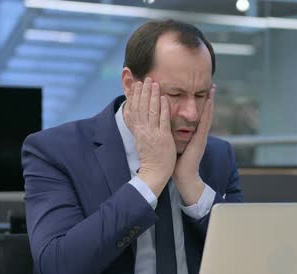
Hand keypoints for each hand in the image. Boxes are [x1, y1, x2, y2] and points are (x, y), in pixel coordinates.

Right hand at [124, 77, 175, 196]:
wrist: (155, 173)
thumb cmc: (150, 158)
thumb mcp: (140, 140)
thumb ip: (138, 128)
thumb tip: (132, 117)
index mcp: (138, 131)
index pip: (135, 109)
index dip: (135, 96)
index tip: (136, 84)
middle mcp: (144, 130)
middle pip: (142, 107)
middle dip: (144, 91)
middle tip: (146, 78)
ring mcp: (153, 134)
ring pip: (152, 111)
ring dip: (153, 95)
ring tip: (154, 83)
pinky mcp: (163, 138)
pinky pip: (163, 120)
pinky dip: (163, 108)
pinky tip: (164, 98)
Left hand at [173, 84, 214, 204]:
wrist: (184, 176)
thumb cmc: (178, 162)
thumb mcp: (175, 143)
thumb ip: (174, 134)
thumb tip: (166, 124)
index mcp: (194, 134)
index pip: (198, 115)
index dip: (201, 103)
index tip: (202, 91)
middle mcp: (199, 133)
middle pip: (205, 112)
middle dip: (209, 98)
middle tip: (212, 85)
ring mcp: (201, 136)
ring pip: (207, 115)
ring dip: (211, 102)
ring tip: (213, 89)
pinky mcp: (200, 140)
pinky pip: (204, 124)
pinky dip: (207, 113)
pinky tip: (208, 103)